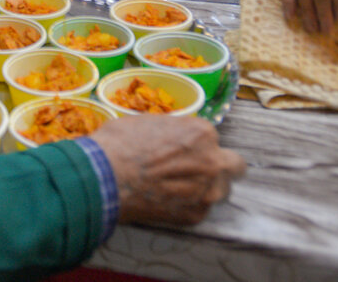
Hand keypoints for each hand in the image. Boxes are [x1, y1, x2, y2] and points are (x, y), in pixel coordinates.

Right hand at [90, 115, 244, 225]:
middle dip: (219, 166)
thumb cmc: (120, 144)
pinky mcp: (195, 215)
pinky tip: (168, 202)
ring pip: (221, 190)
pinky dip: (188, 206)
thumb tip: (172, 137)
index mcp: (202, 133)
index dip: (196, 145)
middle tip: (197, 169)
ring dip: (207, 188)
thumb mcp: (148, 123)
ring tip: (180, 190)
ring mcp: (206, 191)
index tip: (183, 151)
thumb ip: (171, 131)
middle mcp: (212, 161)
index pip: (212, 139)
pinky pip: (201, 209)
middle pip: (234, 166)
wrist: (103, 178)